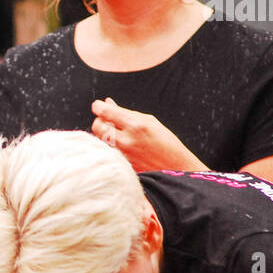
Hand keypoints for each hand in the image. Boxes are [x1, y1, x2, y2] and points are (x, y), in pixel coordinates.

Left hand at [90, 97, 205, 172]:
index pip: (106, 112)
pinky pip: (107, 151)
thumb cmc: (165, 143)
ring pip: (100, 139)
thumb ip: (126, 113)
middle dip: (100, 120)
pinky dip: (109, 145)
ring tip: (116, 132)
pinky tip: (120, 144)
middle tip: (106, 120)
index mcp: (136, 125)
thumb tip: (107, 103)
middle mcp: (126, 140)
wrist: (175, 168)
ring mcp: (122, 155)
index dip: (98, 107)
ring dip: (104, 134)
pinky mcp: (121, 165)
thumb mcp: (149, 122)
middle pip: (97, 127)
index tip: (97, 105)